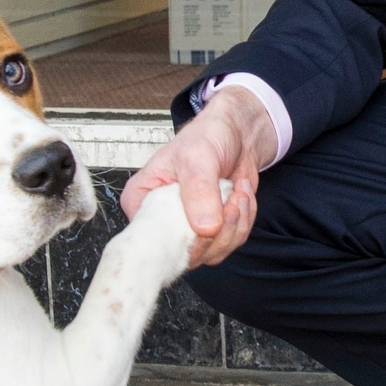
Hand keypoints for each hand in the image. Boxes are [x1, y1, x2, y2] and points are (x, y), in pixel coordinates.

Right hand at [119, 87, 276, 270]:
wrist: (237, 133)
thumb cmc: (206, 137)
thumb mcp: (197, 157)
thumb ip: (199, 191)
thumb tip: (204, 228)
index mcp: (141, 202)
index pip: (151, 239)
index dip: (181, 240)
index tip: (206, 224)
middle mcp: (161, 220)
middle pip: (187, 252)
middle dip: (218, 230)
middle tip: (231, 200)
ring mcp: (188, 228)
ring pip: (213, 251)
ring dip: (235, 224)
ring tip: (236, 192)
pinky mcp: (212, 231)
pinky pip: (231, 242)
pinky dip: (244, 220)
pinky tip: (240, 195)